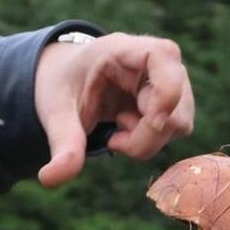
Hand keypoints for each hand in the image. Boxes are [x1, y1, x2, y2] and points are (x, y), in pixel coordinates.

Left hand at [34, 32, 194, 186]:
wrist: (68, 81)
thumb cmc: (64, 86)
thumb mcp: (56, 111)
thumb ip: (62, 143)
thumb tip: (50, 179)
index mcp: (123, 49)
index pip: (163, 56)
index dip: (165, 92)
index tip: (149, 122)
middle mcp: (156, 60)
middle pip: (175, 106)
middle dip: (144, 136)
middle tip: (112, 139)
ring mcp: (170, 80)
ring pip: (179, 123)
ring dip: (146, 141)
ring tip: (117, 130)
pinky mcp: (174, 101)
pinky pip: (175, 130)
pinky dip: (150, 141)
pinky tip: (127, 130)